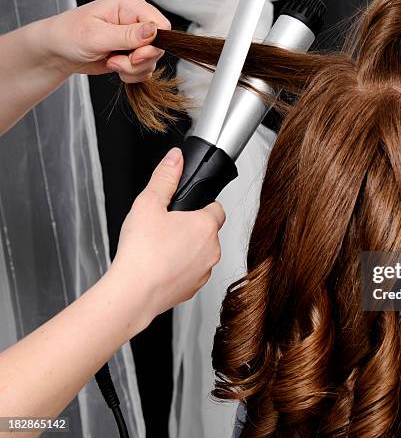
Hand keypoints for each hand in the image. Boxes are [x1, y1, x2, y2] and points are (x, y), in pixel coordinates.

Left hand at [42, 0, 170, 82]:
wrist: (58, 52)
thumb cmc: (69, 36)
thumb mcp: (97, 36)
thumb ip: (128, 35)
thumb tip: (154, 31)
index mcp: (129, 4)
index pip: (160, 24)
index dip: (153, 44)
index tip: (134, 55)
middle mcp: (136, 19)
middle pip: (159, 46)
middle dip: (140, 60)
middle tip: (116, 61)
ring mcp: (135, 37)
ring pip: (152, 60)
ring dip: (134, 69)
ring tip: (112, 63)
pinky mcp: (133, 52)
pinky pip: (146, 69)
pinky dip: (133, 74)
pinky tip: (115, 67)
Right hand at [110, 148, 224, 322]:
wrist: (133, 293)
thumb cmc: (141, 252)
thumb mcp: (149, 203)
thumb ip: (165, 177)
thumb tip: (175, 158)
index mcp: (206, 225)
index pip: (216, 208)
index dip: (200, 206)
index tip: (184, 210)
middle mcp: (212, 249)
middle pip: (208, 230)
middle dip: (190, 227)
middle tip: (166, 228)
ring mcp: (205, 271)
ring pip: (201, 252)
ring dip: (187, 248)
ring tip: (160, 248)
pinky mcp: (194, 288)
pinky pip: (192, 272)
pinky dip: (180, 268)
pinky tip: (160, 266)